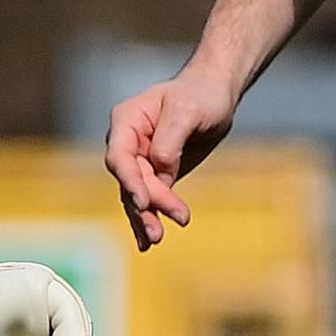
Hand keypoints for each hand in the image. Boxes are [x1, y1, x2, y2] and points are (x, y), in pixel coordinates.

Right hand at [105, 64, 238, 248]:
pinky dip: (151, 218)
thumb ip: (170, 138)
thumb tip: (160, 168)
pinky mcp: (157, 174)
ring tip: (156, 240)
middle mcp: (128, 143)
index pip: (120, 157)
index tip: (144, 203)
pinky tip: (149, 241)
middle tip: (159, 232)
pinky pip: (150, 199)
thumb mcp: (188, 110)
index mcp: (127, 121)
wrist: (215, 94)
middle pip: (131, 181)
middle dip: (145, 206)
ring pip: (137, 195)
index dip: (130, 181)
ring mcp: (140, 160)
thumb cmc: (200, 95)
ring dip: (146, 219)